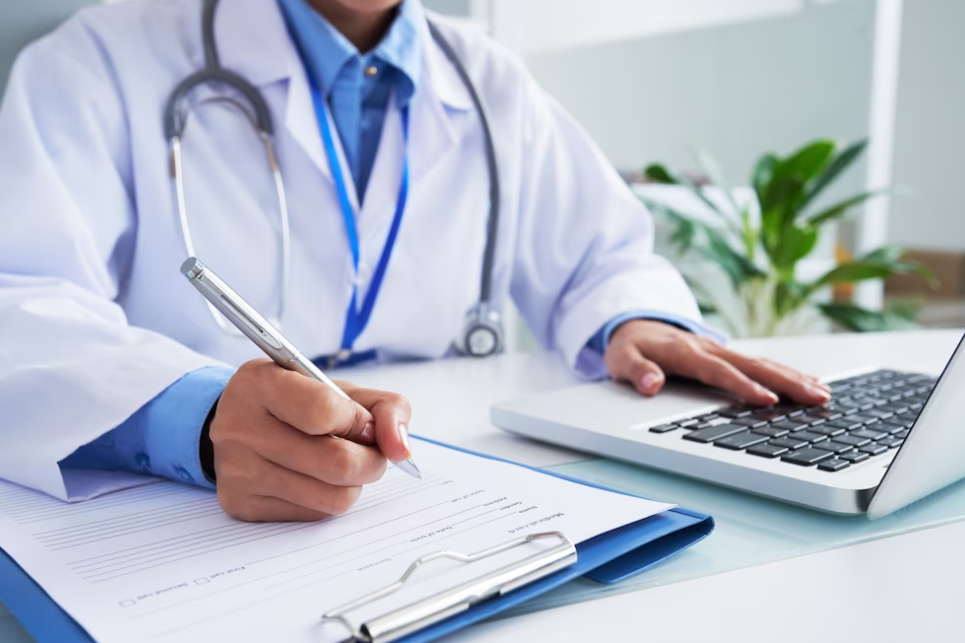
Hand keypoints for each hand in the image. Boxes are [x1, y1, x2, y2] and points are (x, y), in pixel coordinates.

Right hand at [209, 359, 411, 521]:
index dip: (359, 422)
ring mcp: (239, 471)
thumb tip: (401, 449)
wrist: (236, 424)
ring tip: (344, 464)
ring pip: (333, 497)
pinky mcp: (244, 505)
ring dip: (354, 483)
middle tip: (371, 452)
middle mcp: (242, 427)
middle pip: (337, 463)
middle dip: (372, 461)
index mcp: (261, 383)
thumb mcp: (338, 388)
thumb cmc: (296, 402)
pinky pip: (315, 514)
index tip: (365, 424)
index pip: (324, 410)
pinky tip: (317, 478)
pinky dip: (329, 498)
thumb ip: (383, 407)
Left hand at [603, 320, 831, 405]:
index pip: (718, 371)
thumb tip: (650, 384)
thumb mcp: (620, 360)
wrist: (634, 324)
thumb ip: (636, 371)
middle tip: (815, 397)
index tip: (766, 400)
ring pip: (762, 363)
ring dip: (793, 377)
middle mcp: (709, 348)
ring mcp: (721, 350)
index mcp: (685, 352)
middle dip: (785, 381)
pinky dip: (786, 372)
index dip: (742, 386)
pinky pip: (760, 363)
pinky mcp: (727, 355)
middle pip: (752, 366)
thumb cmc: (629, 346)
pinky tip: (809, 383)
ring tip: (823, 393)